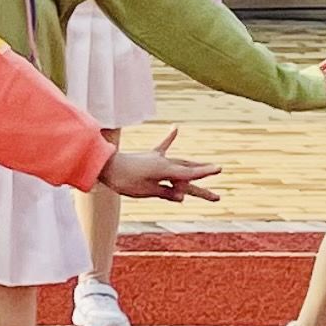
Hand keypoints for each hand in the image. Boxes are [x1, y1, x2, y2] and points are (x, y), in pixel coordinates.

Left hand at [99, 127, 219, 204]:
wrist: (105, 166)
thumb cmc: (124, 181)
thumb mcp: (146, 191)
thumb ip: (165, 193)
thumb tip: (182, 196)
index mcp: (164, 170)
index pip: (189, 173)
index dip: (205, 172)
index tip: (219, 168)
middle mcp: (164, 162)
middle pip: (188, 170)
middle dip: (203, 176)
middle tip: (218, 186)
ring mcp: (157, 158)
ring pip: (180, 162)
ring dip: (193, 165)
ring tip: (207, 166)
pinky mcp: (149, 157)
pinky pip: (161, 147)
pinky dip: (169, 138)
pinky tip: (176, 128)